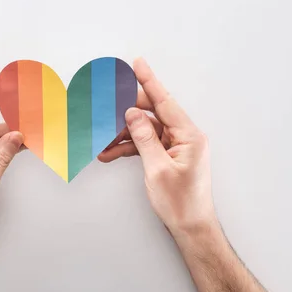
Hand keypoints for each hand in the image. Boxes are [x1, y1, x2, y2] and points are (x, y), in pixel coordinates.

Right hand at [98, 58, 215, 236]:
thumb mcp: (157, 169)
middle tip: (106, 105)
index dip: (150, 81)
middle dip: (127, 111)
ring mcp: (176, 146)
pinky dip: (128, 147)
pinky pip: (145, 144)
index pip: (165, 102)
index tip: (137, 63)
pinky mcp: (168, 156)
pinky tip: (110, 152)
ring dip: (123, 134)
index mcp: (189, 136)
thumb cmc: (181, 203)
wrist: (190, 227)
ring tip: (101, 139)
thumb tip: (132, 114)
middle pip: (153, 113)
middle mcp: (184, 137)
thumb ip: (144, 138)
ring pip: (145, 129)